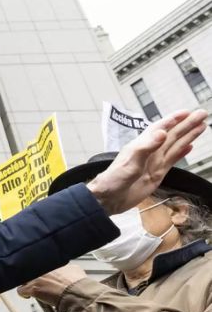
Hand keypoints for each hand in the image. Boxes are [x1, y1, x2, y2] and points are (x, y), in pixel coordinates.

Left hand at [17, 263, 87, 305]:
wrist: (76, 292)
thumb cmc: (77, 284)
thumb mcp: (74, 270)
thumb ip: (67, 268)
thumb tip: (67, 270)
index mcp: (50, 263)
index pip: (37, 264)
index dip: (38, 271)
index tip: (40, 275)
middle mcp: (41, 268)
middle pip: (29, 271)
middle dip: (31, 277)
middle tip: (36, 283)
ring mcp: (36, 278)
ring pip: (23, 280)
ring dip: (26, 284)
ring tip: (30, 288)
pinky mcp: (33, 288)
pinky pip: (21, 290)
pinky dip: (23, 294)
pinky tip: (27, 296)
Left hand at [87, 109, 207, 213]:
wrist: (109, 199)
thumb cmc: (115, 179)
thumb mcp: (131, 161)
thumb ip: (146, 147)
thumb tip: (162, 132)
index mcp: (142, 145)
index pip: (160, 128)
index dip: (173, 119)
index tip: (187, 112)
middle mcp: (149, 151)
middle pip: (172, 134)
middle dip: (187, 124)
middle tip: (202, 114)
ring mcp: (154, 162)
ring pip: (175, 145)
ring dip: (188, 136)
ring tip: (202, 126)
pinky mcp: (157, 174)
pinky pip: (172, 160)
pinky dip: (182, 153)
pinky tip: (189, 147)